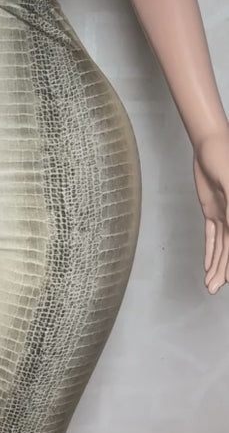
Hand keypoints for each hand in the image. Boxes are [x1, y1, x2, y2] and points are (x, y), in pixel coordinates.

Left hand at [192, 134, 228, 293]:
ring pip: (221, 247)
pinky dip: (210, 252)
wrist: (212, 144)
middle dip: (223, 270)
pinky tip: (208, 267)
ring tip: (210, 286)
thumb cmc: (225, 156)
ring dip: (215, 266)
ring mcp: (224, 214)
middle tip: (215, 289)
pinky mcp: (213, 210)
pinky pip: (212, 236)